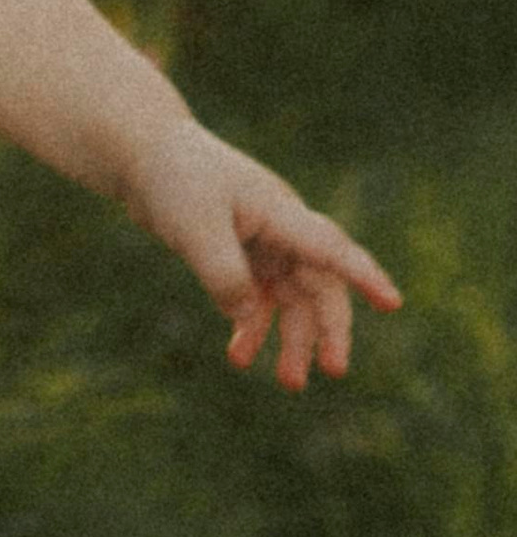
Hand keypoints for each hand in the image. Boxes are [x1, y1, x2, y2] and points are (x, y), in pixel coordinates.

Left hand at [122, 120, 401, 384]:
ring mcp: (263, 242)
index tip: (393, 304)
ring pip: (291, 298)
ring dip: (291, 338)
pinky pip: (257, 298)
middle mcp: (281, 229)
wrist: (144, 154)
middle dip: (328, 329)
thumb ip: (224, 275)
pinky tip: (238, 354)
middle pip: (319, 284)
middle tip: (334, 371)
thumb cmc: (175, 180)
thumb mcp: (196, 230)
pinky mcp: (239, 253)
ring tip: (288, 382)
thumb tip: (246, 319)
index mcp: (280, 213)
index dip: (363, 277)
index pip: (331, 248)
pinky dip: (251, 326)